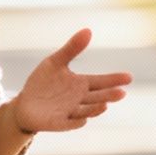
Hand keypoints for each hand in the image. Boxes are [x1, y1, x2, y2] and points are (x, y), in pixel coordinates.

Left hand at [11, 28, 132, 132]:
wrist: (26, 104)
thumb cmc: (43, 82)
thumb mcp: (55, 62)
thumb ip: (72, 48)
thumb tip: (88, 30)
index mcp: (81, 84)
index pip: (101, 82)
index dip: (114, 80)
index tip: (129, 77)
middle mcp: (79, 99)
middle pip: (98, 97)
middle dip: (109, 95)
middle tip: (122, 92)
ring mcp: (70, 112)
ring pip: (87, 111)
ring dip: (95, 109)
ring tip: (105, 105)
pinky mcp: (59, 123)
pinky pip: (70, 124)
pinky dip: (77, 122)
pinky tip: (84, 119)